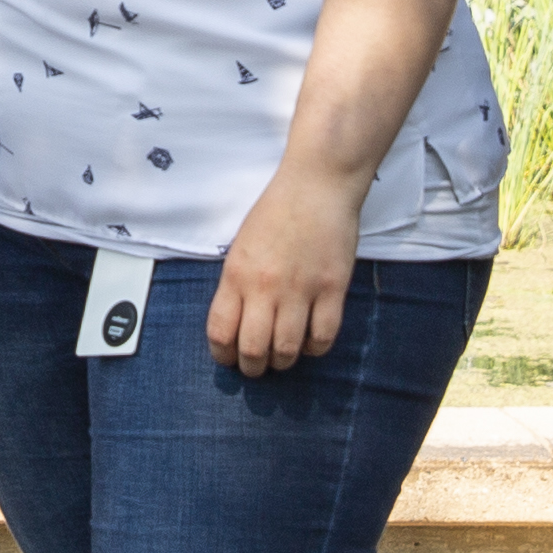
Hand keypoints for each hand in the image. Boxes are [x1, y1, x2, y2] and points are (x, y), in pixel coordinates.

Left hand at [209, 167, 365, 374]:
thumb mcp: (242, 246)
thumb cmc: (278, 212)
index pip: (220, 332)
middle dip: (252, 367)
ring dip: (283, 362)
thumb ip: (237, 285)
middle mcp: (265, 286)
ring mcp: (301, 289)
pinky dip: (315, 348)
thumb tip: (235, 324)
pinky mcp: (332, 288)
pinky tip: (310, 342)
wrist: (317, 185)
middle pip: (252, 350)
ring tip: (283, 356)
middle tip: (258, 366)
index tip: (229, 358)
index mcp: (236, 274)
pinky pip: (323, 337)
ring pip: (287, 350)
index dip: (223, 355)